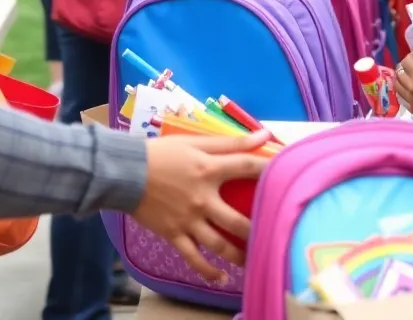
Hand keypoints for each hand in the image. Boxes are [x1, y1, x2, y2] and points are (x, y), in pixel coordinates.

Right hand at [130, 131, 270, 282]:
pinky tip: (222, 278)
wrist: (124, 172)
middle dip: (257, 228)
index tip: (288, 173)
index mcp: (208, 170)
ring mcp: (188, 220)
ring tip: (255, 260)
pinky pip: (194, 258)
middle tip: (273, 232)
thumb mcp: (195, 142)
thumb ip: (231, 142)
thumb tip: (264, 135)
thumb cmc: (161, 153)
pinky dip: (208, 271)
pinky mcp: (174, 235)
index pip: (247, 168)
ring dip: (238, 255)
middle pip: (237, 219)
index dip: (269, 169)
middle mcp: (202, 199)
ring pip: (219, 245)